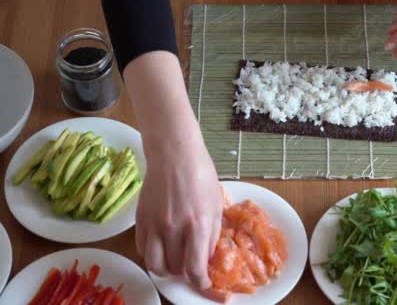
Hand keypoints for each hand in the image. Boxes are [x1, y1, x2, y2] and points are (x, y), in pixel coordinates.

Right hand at [137, 136, 222, 291]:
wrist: (174, 154)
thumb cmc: (201, 175)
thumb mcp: (215, 204)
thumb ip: (212, 234)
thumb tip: (207, 257)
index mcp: (197, 224)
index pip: (196, 268)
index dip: (200, 282)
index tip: (203, 282)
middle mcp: (174, 228)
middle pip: (175, 269)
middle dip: (185, 273)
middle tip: (191, 266)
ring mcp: (154, 224)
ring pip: (154, 265)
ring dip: (166, 268)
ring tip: (174, 260)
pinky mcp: (140, 219)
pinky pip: (142, 249)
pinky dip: (152, 255)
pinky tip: (161, 247)